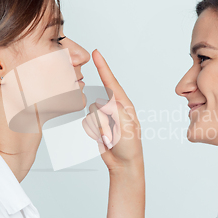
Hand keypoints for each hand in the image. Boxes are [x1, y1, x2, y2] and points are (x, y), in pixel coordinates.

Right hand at [82, 50, 142, 170]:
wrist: (123, 164)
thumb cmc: (130, 146)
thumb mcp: (126, 126)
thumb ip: (113, 110)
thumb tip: (99, 103)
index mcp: (125, 104)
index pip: (111, 82)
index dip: (103, 66)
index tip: (96, 53)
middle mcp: (114, 108)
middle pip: (97, 102)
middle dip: (101, 119)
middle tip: (112, 134)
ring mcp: (105, 117)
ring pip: (90, 113)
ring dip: (98, 127)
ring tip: (110, 137)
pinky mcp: (97, 125)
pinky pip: (88, 123)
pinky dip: (94, 132)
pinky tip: (104, 139)